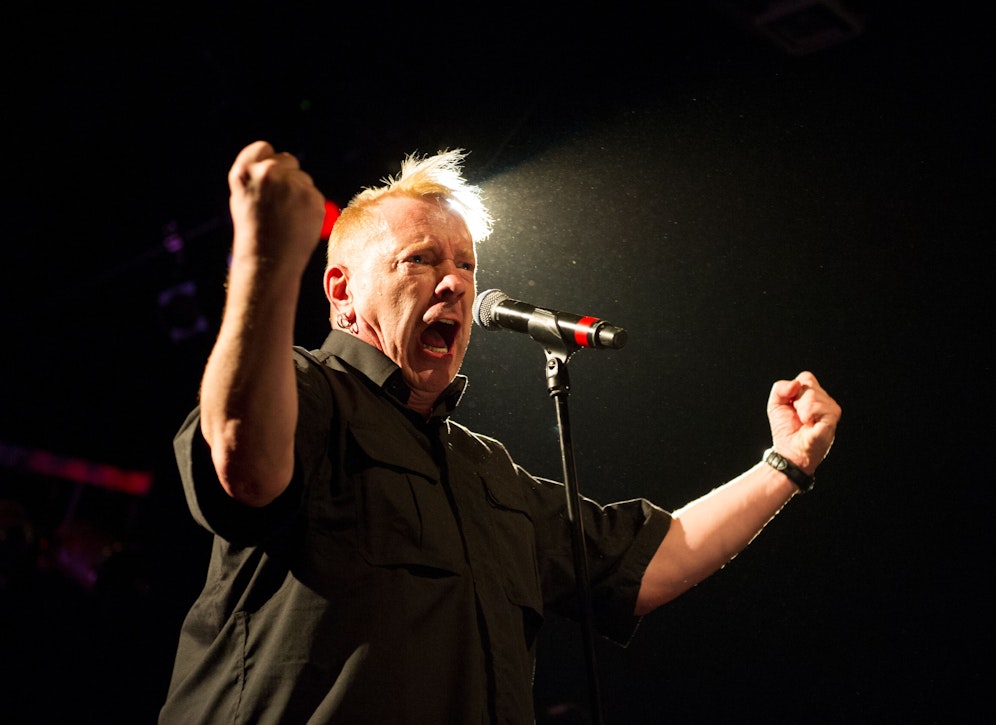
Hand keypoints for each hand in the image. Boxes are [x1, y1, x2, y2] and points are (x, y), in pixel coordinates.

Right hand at [227, 140, 326, 273]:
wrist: (268, 262)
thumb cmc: (253, 231)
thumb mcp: (243, 197)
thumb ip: (257, 175)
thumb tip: (278, 159)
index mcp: (245, 171)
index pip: (263, 148)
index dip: (268, 161)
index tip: (269, 176)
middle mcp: (268, 173)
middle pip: (288, 160)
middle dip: (286, 176)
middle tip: (278, 202)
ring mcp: (293, 185)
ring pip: (303, 179)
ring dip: (299, 193)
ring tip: (286, 216)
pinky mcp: (313, 198)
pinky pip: (314, 195)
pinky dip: (310, 207)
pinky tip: (298, 222)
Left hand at [766, 371, 840, 474]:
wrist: (789, 452)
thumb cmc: (785, 430)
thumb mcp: (775, 404)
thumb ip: (780, 387)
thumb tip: (796, 384)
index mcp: (814, 395)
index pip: (806, 377)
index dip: (794, 390)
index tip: (792, 406)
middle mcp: (825, 400)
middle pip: (807, 384)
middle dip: (796, 400)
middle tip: (798, 417)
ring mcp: (830, 409)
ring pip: (811, 394)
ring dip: (801, 409)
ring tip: (804, 422)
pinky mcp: (832, 418)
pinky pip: (816, 406)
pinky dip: (807, 415)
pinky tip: (809, 424)